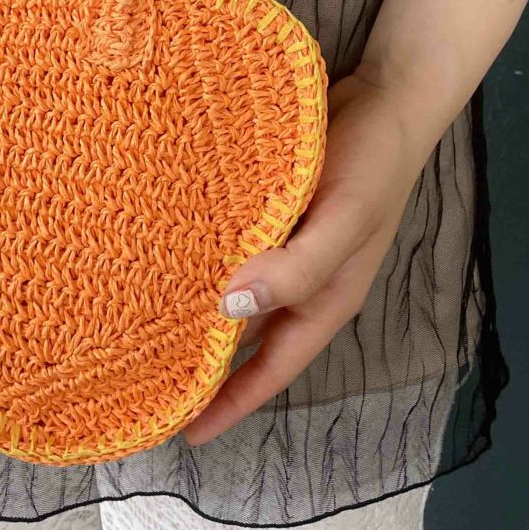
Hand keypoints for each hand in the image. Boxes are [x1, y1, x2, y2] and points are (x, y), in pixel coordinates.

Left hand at [182, 68, 433, 447]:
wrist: (388, 97)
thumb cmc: (374, 164)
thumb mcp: (343, 220)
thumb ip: (296, 268)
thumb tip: (231, 310)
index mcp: (323, 298)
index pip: (270, 368)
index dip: (230, 402)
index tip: (184, 433)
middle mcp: (301, 280)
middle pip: (248, 338)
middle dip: (205, 362)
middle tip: (145, 380)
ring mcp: (285, 246)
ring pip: (236, 292)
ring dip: (196, 308)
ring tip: (140, 323)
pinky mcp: (270, 211)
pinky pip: (231, 248)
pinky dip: (202, 258)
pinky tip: (163, 254)